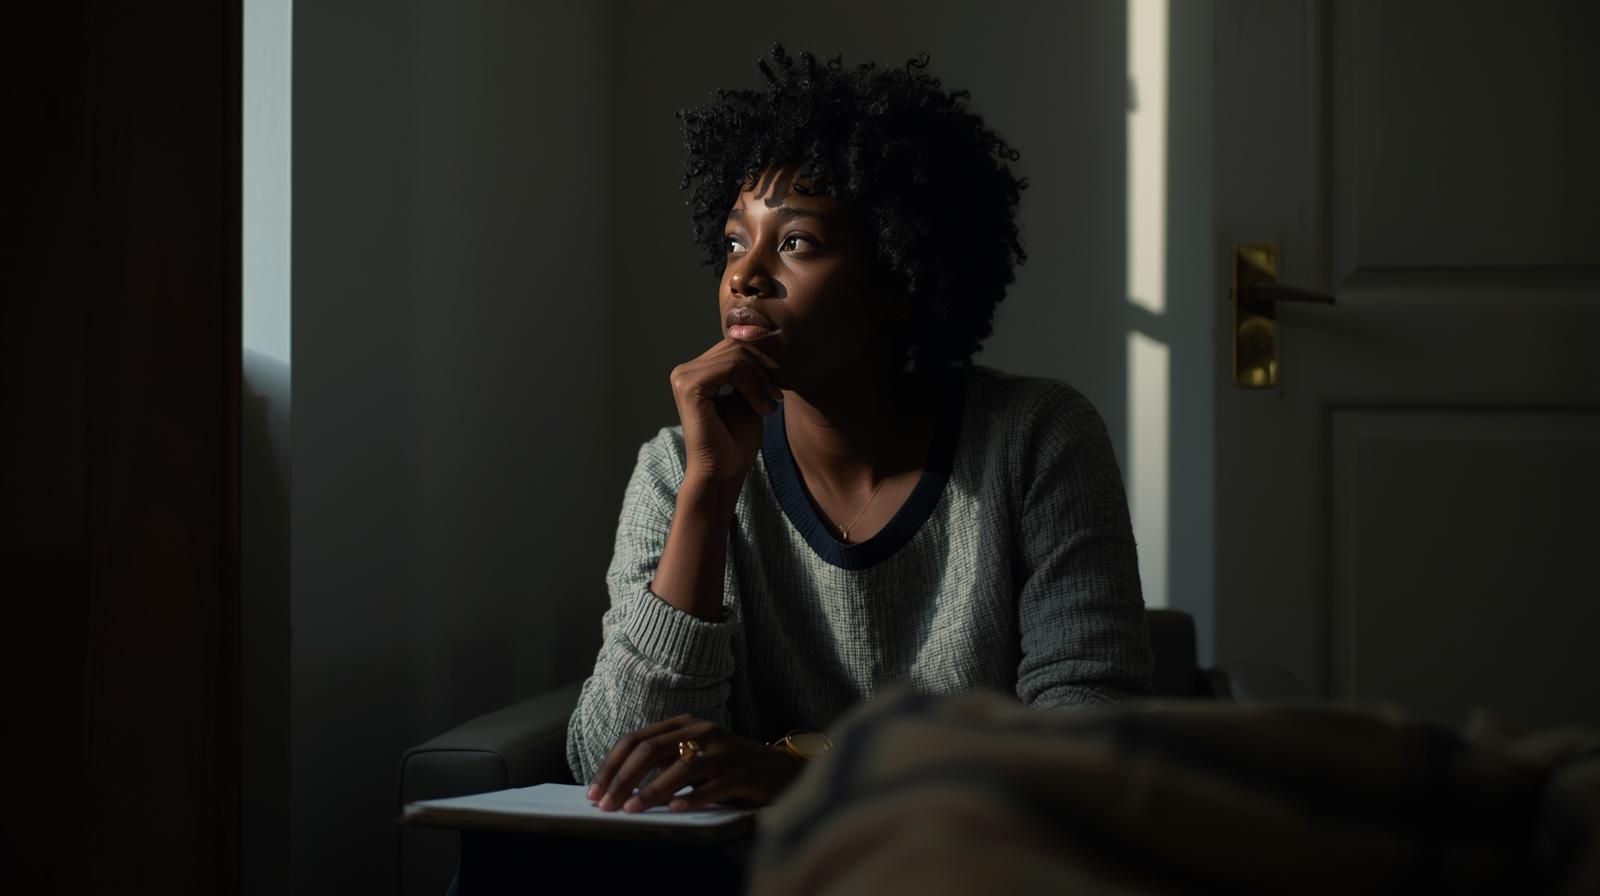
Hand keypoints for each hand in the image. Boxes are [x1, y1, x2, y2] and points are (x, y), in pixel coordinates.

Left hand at [587, 714, 804, 812]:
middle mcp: (702, 731)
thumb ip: (661, 762)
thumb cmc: (726, 766)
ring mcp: (724, 750)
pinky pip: (712, 786)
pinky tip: (675, 810)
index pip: (636, 739)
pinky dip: (691, 798)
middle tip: (606, 805)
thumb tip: (617, 786)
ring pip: (680, 767)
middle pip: (652, 749)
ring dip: (652, 790)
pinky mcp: (742, 772)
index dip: (611, 765)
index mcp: (684, 724)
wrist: (777, 769)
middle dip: (623, 778)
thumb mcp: (691, 755)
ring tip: (632, 810)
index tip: (594, 791)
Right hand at [669, 339, 782, 485]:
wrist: (724, 473)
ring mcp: (683, 376)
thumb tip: (763, 340)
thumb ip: (750, 371)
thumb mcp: (748, 397)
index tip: (777, 389)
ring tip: (770, 405)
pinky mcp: (689, 386)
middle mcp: (684, 371)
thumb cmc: (736, 443)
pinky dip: (753, 385)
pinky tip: (761, 408)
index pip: (734, 345)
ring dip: (761, 380)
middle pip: (735, 345)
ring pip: (737, 355)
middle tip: (777, 396)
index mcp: (696, 372)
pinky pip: (731, 367)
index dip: (761, 361)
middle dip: (763, 368)